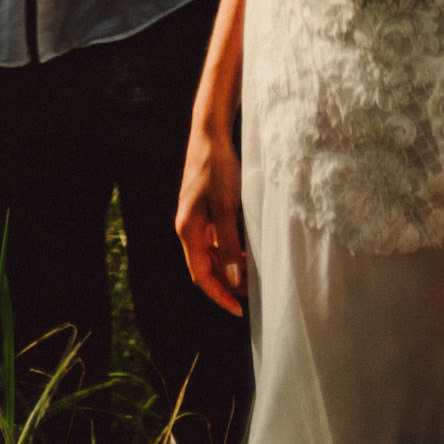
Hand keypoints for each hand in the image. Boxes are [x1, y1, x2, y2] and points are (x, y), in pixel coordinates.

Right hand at [175, 119, 246, 315]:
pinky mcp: (204, 209)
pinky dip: (230, 249)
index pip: (201, 276)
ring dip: (230, 266)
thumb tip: (232, 280)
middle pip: (205, 267)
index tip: (240, 310)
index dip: (220, 296)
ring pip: (212, 254)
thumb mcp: (226, 207)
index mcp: (188, 230)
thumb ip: (228, 244)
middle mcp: (188, 228)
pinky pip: (216, 239)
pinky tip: (248, 249)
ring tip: (255, 272)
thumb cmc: (217, 167)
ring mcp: (196, 218)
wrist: (210, 133)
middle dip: (228, 282)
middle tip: (254, 291)